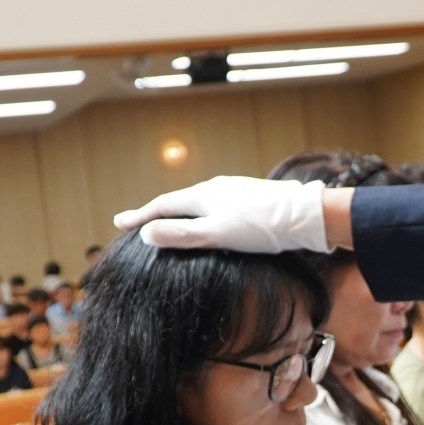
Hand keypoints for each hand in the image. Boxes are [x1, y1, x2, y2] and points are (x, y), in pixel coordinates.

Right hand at [113, 176, 330, 253]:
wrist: (304, 216)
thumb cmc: (261, 228)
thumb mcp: (217, 235)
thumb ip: (182, 235)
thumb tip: (146, 234)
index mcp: (203, 196)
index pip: (163, 206)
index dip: (140, 217)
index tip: (119, 223)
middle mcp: (215, 188)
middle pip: (179, 203)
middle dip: (157, 214)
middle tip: (138, 224)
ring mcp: (234, 192)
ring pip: (199, 204)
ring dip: (180, 215)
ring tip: (171, 225)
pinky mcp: (250, 200)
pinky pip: (216, 207)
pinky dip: (202, 217)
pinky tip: (211, 224)